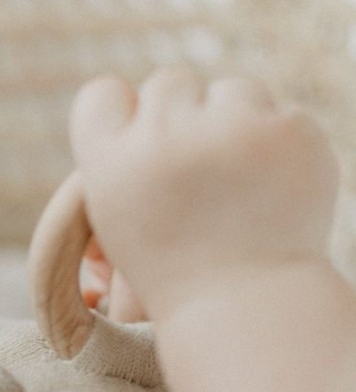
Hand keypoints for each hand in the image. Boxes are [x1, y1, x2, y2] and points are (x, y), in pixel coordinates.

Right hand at [70, 68, 339, 320]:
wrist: (248, 308)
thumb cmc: (174, 268)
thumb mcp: (121, 219)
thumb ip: (127, 153)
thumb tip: (147, 97)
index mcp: (109, 161)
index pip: (102, 94)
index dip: (123, 116)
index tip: (141, 147)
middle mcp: (163, 138)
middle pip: (168, 83)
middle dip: (184, 118)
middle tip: (198, 176)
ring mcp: (231, 131)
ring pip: (231, 91)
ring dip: (237, 124)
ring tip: (239, 188)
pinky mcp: (289, 133)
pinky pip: (281, 114)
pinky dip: (282, 147)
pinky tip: (274, 191)